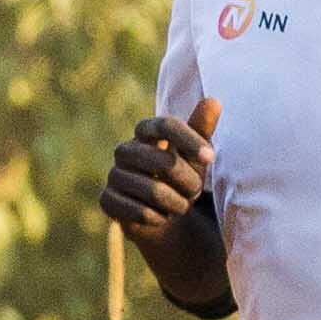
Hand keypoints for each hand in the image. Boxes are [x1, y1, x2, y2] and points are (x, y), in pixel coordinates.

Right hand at [98, 97, 219, 242]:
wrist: (163, 215)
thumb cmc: (181, 177)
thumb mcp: (196, 155)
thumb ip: (202, 129)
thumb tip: (213, 101)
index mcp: (145, 131)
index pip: (166, 125)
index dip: (190, 140)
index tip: (210, 158)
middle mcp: (125, 150)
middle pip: (164, 162)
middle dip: (189, 182)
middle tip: (195, 192)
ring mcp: (113, 175)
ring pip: (153, 191)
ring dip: (176, 204)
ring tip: (179, 206)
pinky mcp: (107, 200)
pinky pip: (139, 211)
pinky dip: (158, 218)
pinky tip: (160, 217)